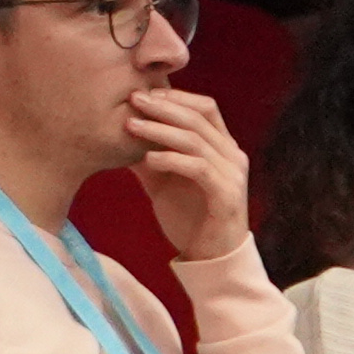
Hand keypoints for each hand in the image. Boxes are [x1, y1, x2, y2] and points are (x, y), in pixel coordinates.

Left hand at [118, 81, 250, 258]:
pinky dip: (171, 159)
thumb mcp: (163, 181)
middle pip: (198, 118)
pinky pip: (198, 168)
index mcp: (223, 147)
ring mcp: (233, 176)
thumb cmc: (190, 218)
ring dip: (160, 130)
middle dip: (162, 106)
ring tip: (131, 126)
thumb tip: (120, 132)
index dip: (175, 96)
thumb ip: (148, 155)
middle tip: (132, 100)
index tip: (144, 94)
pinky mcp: (227, 196)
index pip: (205, 107)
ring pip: (195, 140)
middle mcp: (233, 156)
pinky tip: (148, 159)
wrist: (210, 259)